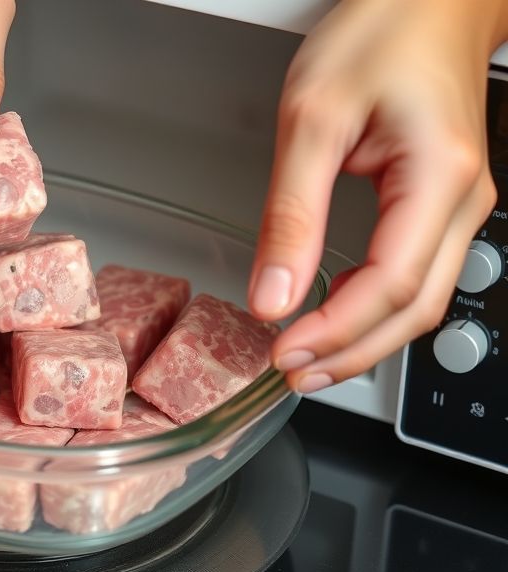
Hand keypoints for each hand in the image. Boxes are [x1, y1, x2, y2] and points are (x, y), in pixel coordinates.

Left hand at [248, 0, 505, 391]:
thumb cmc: (380, 33)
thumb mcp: (313, 118)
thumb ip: (292, 212)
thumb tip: (273, 292)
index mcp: (438, 178)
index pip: (389, 285)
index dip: (334, 331)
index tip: (282, 349)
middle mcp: (463, 200)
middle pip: (414, 309)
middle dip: (350, 353)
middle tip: (291, 372)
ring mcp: (460, 204)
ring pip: (421, 300)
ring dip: (363, 338)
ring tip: (306, 357)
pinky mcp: (443, 202)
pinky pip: (416, 273)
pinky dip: (372, 306)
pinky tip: (333, 313)